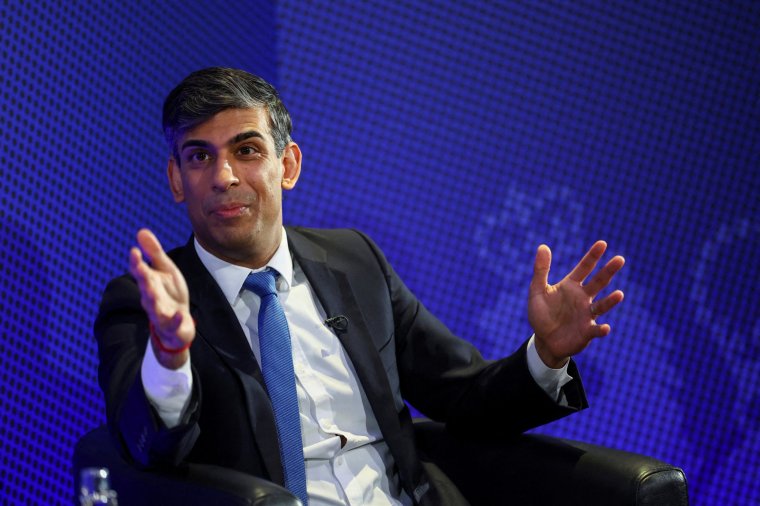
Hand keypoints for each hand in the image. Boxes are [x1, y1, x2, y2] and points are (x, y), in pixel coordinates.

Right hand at [129, 228, 194, 368]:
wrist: (179, 324)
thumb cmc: (170, 294)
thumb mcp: (165, 270)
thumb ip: (154, 253)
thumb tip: (141, 231)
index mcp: (149, 283)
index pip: (140, 272)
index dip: (136, 262)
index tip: (134, 250)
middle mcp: (151, 298)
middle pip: (146, 287)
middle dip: (143, 278)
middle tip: (140, 267)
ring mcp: (160, 313)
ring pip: (154, 307)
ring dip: (152, 299)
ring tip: (152, 291)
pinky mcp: (172, 326)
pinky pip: (172, 324)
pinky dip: (174, 320)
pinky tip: (179, 314)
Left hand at [528, 241, 624, 367]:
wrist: (544, 340)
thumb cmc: (541, 314)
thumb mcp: (537, 291)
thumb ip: (541, 270)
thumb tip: (543, 246)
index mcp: (571, 286)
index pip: (584, 268)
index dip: (592, 256)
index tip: (602, 243)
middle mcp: (582, 298)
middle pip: (598, 282)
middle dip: (608, 271)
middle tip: (620, 259)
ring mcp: (587, 315)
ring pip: (601, 305)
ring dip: (610, 301)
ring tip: (619, 294)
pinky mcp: (587, 331)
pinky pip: (596, 330)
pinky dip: (601, 329)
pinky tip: (605, 328)